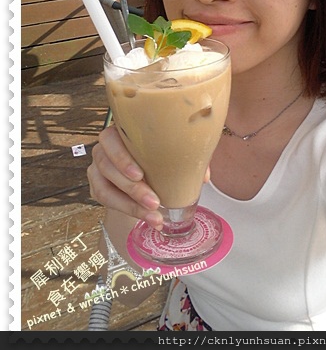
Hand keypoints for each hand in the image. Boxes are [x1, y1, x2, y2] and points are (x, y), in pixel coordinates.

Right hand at [88, 126, 210, 229]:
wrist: (144, 166)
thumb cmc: (158, 151)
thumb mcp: (173, 149)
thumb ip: (186, 155)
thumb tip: (204, 177)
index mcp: (120, 131)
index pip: (110, 139)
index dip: (121, 157)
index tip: (140, 175)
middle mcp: (104, 148)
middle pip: (108, 166)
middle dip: (131, 187)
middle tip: (154, 202)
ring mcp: (98, 167)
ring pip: (104, 187)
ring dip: (129, 203)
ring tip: (153, 215)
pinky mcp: (97, 185)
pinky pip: (105, 200)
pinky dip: (126, 210)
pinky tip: (146, 218)